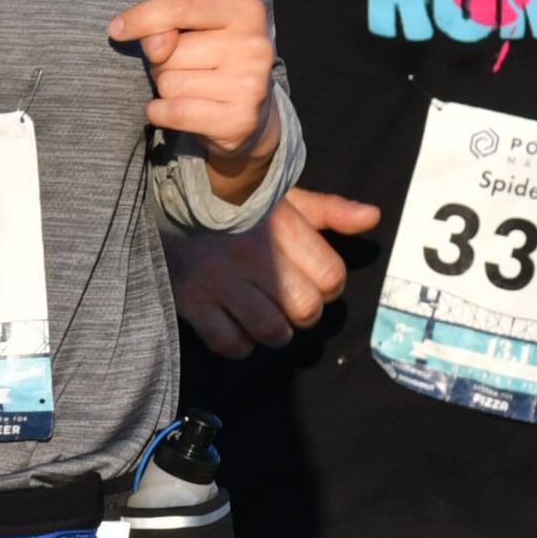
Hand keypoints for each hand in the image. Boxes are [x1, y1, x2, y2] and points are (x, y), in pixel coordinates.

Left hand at [112, 0, 277, 195]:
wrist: (248, 113)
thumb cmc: (212, 60)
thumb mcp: (194, 30)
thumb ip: (166, 25)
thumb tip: (154, 46)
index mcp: (246, 10)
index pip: (182, 5)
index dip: (142, 17)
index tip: (116, 28)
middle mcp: (255, 46)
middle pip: (171, 50)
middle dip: (162, 62)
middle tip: (186, 69)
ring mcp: (250, 85)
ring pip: (168, 82)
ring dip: (165, 89)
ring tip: (190, 89)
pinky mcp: (238, 120)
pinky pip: (173, 112)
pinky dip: (160, 112)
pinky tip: (175, 110)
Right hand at [169, 185, 380, 356]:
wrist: (165, 194)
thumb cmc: (232, 197)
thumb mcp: (281, 195)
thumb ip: (328, 210)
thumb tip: (371, 217)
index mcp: (282, 228)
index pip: (330, 278)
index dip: (329, 285)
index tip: (314, 280)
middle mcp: (255, 257)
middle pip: (305, 310)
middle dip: (304, 312)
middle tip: (290, 301)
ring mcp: (221, 282)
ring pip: (271, 331)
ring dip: (274, 331)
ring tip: (265, 315)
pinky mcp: (193, 301)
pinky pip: (229, 343)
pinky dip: (239, 343)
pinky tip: (236, 325)